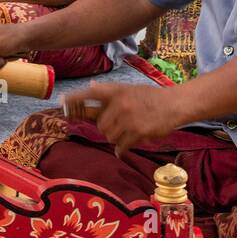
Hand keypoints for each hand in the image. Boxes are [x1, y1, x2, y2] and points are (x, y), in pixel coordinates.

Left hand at [59, 81, 186, 153]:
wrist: (175, 104)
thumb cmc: (152, 97)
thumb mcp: (130, 89)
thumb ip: (110, 91)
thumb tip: (90, 87)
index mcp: (117, 91)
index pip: (91, 93)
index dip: (75, 98)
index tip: (62, 102)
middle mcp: (120, 103)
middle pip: (100, 124)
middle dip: (107, 128)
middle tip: (119, 126)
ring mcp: (128, 118)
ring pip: (109, 136)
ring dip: (116, 138)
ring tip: (128, 132)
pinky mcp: (137, 132)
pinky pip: (121, 146)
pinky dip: (121, 150)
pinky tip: (122, 151)